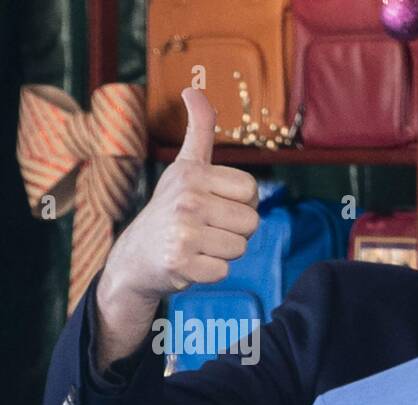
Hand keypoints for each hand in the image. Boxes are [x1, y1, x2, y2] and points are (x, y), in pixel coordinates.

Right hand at [95, 88, 259, 366]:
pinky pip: (224, 271)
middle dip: (234, 229)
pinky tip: (189, 263)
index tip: (215, 203)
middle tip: (205, 229)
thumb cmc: (170, 208)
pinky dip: (210, 271)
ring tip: (197, 244)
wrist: (136, 257)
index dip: (240, 201)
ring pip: (240, 247)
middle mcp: (186, 199)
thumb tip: (195, 89)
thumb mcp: (183, 166)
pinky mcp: (181, 264)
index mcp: (191, 173)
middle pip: (251, 221)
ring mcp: (182, 233)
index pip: (251, 189)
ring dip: (223, 251)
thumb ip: (198, 130)